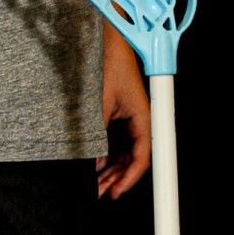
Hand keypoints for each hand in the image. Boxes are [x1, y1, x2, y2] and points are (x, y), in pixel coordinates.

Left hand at [96, 28, 150, 199]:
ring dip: (109, 169)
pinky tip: (91, 166)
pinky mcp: (115, 114)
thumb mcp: (97, 103)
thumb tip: (90, 160)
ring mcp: (126, 118)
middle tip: (99, 194)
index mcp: (142, 117)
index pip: (141, 157)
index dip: (129, 179)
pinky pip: (113, 141)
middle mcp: (137, 120)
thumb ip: (95, 132)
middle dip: (116, 178)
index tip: (115, 193)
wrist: (105, 40)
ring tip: (94, 185)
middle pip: (132, 159)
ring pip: (121, 152)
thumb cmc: (106, 65)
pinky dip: (103, 155)